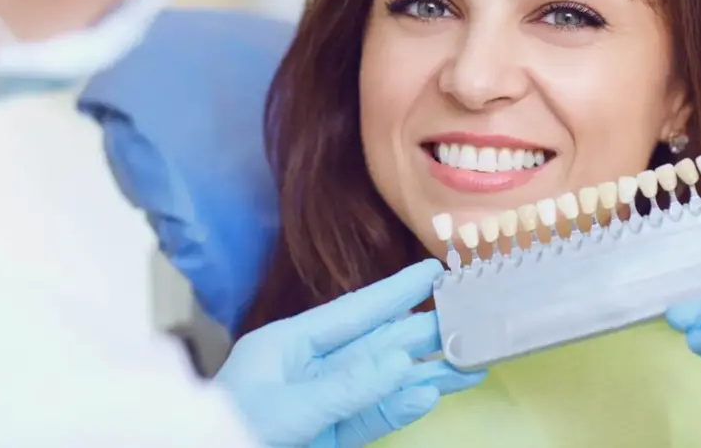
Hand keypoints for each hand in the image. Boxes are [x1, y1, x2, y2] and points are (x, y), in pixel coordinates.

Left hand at [215, 258, 484, 447]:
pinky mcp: (328, 437)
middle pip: (377, 345)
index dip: (395, 291)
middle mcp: (309, 368)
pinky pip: (370, 417)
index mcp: (288, 343)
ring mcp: (321, 404)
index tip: (433, 269)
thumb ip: (346, 386)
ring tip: (469, 364)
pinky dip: (400, 408)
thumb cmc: (230, 430)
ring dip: (424, 374)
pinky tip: (431, 394)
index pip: (354, 311)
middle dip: (422, 333)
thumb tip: (403, 361)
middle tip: (470, 318)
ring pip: (382, 383)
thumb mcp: (286, 407)